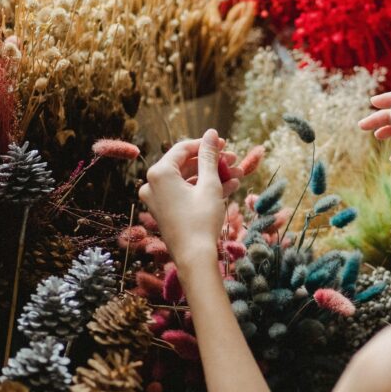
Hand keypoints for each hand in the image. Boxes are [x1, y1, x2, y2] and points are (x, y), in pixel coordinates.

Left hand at [139, 129, 242, 271]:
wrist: (194, 258)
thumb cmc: (201, 219)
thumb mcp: (209, 184)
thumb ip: (209, 156)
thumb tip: (211, 133)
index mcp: (159, 173)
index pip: (183, 149)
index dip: (206, 145)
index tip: (224, 143)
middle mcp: (153, 184)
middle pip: (187, 165)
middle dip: (213, 163)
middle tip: (234, 161)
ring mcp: (158, 199)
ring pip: (189, 180)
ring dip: (213, 177)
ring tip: (237, 175)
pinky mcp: (165, 211)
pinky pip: (186, 194)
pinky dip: (204, 190)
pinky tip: (229, 187)